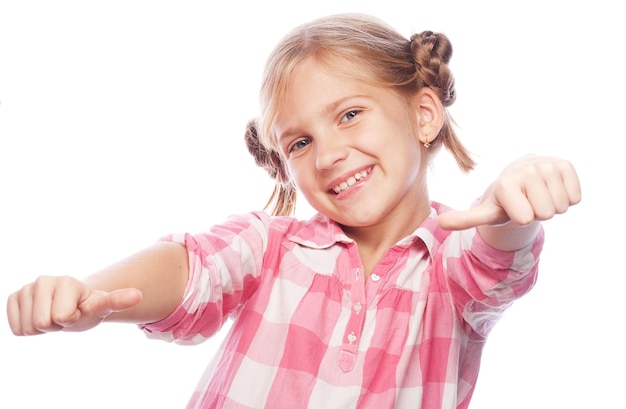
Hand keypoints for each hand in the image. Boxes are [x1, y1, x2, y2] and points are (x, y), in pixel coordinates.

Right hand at [6, 276, 141, 335]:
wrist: (72, 306)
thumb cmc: (88, 307)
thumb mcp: (103, 306)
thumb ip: (117, 301)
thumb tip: (138, 296)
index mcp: (66, 281)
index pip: (61, 317)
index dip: (71, 320)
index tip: (76, 312)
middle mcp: (44, 280)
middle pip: (42, 323)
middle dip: (55, 325)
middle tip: (64, 315)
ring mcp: (26, 288)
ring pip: (28, 327)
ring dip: (42, 328)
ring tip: (53, 315)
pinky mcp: (13, 298)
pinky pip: (15, 328)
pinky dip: (27, 329)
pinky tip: (39, 316)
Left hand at [438, 155, 580, 230]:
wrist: (522, 178)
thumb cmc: (504, 201)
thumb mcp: (485, 212)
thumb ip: (465, 219)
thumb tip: (439, 223)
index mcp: (506, 183)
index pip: (526, 219)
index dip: (521, 218)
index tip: (514, 207)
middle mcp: (526, 169)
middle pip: (546, 213)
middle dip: (538, 212)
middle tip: (528, 201)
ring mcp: (547, 165)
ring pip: (562, 206)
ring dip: (552, 205)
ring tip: (538, 195)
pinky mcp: (565, 164)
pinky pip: (575, 197)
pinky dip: (567, 198)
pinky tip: (552, 188)